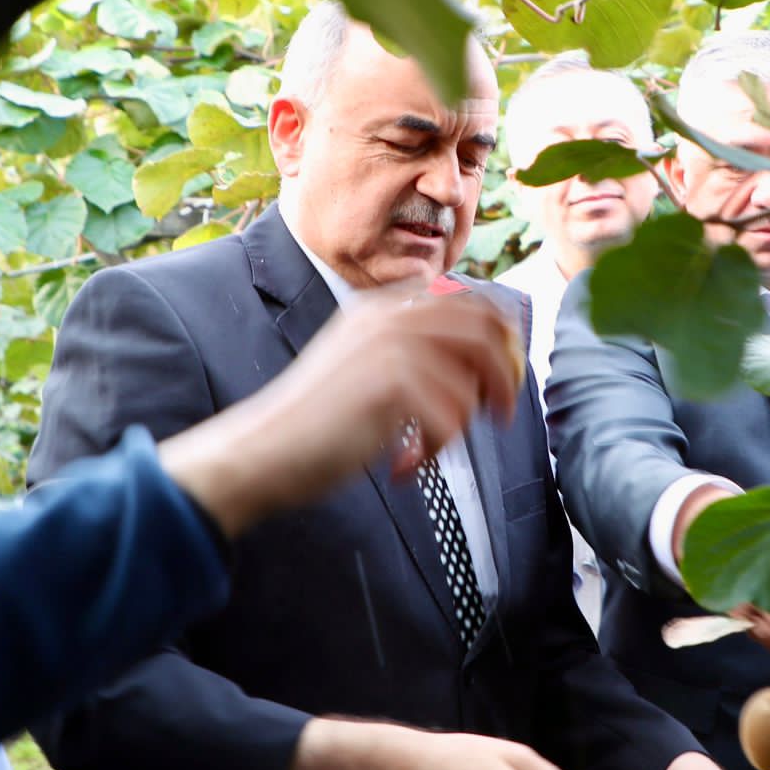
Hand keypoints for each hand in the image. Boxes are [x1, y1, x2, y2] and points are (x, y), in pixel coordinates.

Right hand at [159, 289, 521, 536]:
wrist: (265, 449)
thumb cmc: (315, 421)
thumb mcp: (365, 363)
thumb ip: (413, 349)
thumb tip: (483, 360)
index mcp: (385, 307)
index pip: (472, 304)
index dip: (502, 342)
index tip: (504, 380)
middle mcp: (391, 316)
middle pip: (486, 333)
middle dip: (503, 380)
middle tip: (498, 417)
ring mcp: (390, 345)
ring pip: (471, 386)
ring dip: (455, 431)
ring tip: (421, 451)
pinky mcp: (390, 382)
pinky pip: (450, 419)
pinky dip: (434, 454)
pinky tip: (403, 465)